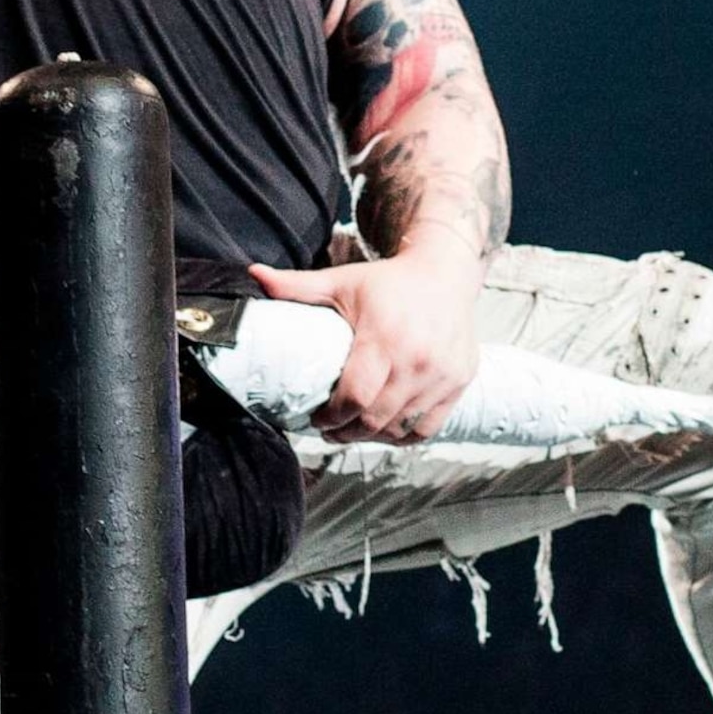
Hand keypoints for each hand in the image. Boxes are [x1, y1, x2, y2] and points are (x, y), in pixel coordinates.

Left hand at [248, 247, 481, 441]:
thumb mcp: (342, 281)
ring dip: (372, 438)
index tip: (316, 419)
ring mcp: (442, 376)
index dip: (332, 417)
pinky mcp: (459, 383)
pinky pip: (428, 427)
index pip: (356, 397)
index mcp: (385, 338)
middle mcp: (418, 361)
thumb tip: (253, 276)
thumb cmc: (388, 283)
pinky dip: (404, 436)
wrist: (444, 275)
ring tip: (352, 432)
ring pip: (401, 428)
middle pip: (375, 419)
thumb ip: (297, 286)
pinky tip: (384, 431)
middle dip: (346, 433)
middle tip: (328, 432)